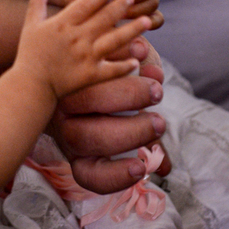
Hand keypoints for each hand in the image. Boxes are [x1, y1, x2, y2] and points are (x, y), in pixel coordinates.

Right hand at [15, 0, 146, 97]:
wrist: (30, 87)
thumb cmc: (29, 55)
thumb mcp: (30, 26)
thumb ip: (36, 4)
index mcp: (62, 24)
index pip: (85, 4)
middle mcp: (77, 38)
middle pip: (104, 19)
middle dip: (120, 6)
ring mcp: (85, 58)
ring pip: (114, 41)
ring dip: (132, 31)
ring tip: (148, 21)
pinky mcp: (90, 76)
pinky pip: (112, 70)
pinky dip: (125, 66)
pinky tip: (138, 60)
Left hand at [49, 43, 172, 193]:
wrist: (74, 55)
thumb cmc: (109, 100)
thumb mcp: (126, 124)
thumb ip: (145, 143)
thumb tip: (166, 167)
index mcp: (80, 146)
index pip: (89, 173)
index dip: (114, 175)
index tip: (141, 168)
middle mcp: (66, 123)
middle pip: (88, 138)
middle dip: (131, 132)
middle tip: (160, 122)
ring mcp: (62, 92)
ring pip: (89, 99)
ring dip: (129, 94)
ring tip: (157, 87)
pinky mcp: (70, 59)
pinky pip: (92, 59)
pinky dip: (120, 55)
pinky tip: (142, 52)